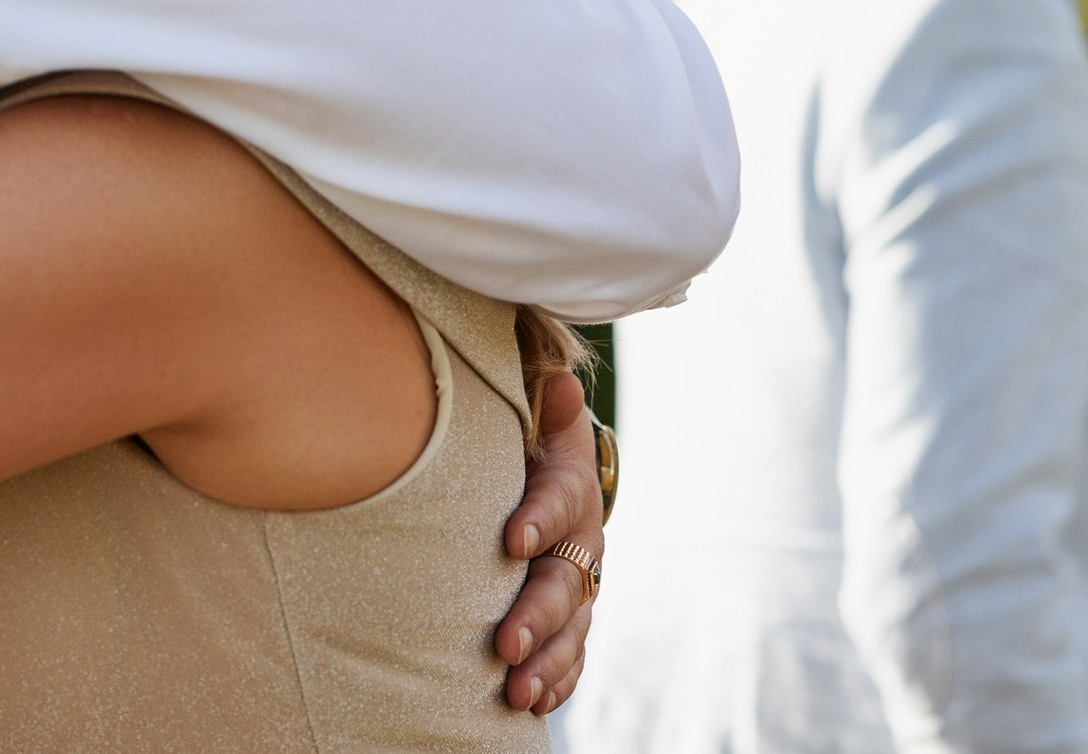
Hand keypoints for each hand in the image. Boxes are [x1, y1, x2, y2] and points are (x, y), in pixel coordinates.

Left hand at [496, 369, 605, 714]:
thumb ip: (538, 402)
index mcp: (569, 486)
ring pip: (571, 628)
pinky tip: (535, 704)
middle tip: (505, 644)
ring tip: (514, 691)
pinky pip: (572, 655)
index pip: (558, 501)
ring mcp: (579, 585)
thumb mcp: (529, 411)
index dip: (539, 519)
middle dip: (537, 615)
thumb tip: (560, 383)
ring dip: (546, 661)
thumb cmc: (523, 437)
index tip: (511, 540)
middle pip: (564, 581)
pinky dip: (557, 681)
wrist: (544, 469)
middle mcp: (582, 541)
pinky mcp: (571, 618)